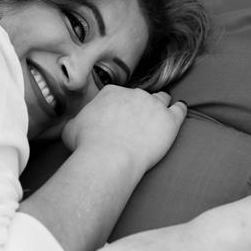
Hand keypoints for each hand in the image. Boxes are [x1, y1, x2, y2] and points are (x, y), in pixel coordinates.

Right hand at [62, 87, 186, 174]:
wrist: (108, 157)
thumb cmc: (87, 145)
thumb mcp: (71, 129)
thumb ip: (76, 122)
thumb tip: (74, 124)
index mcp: (111, 92)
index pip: (119, 94)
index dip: (121, 106)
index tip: (120, 117)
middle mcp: (133, 93)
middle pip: (140, 96)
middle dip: (140, 107)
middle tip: (138, 123)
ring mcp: (154, 105)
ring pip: (162, 98)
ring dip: (161, 106)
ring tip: (160, 116)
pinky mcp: (170, 120)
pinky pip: (180, 109)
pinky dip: (179, 110)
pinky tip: (179, 112)